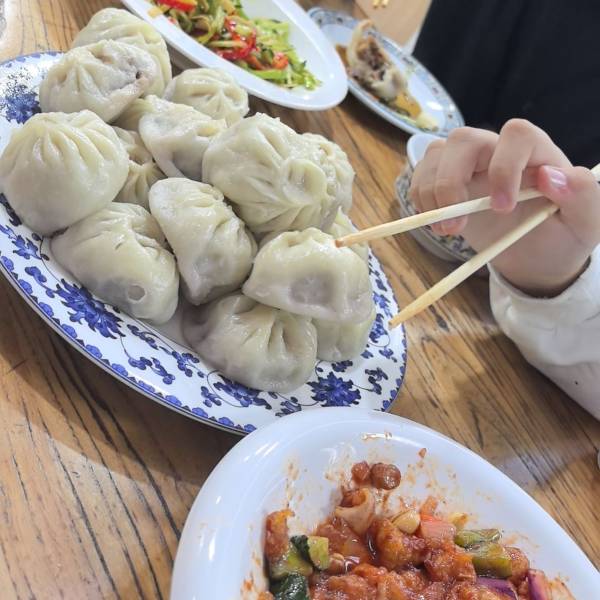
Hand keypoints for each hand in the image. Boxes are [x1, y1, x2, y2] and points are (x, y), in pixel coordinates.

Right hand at [409, 119, 599, 295]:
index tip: (502, 208)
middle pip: (463, 139)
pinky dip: (419, 198)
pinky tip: (436, 224)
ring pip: (436, 153)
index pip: (517, 135)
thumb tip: (551, 176)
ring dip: (431, 192)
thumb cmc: (561, 238)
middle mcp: (498, 153)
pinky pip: (421, 173)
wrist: (535, 258)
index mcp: (537, 154)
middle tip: (457, 225)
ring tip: (445, 230)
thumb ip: (583, 195)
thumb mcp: (587, 222)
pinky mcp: (447, 182)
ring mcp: (468, 166)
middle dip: (451, 182)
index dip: (504, 166)